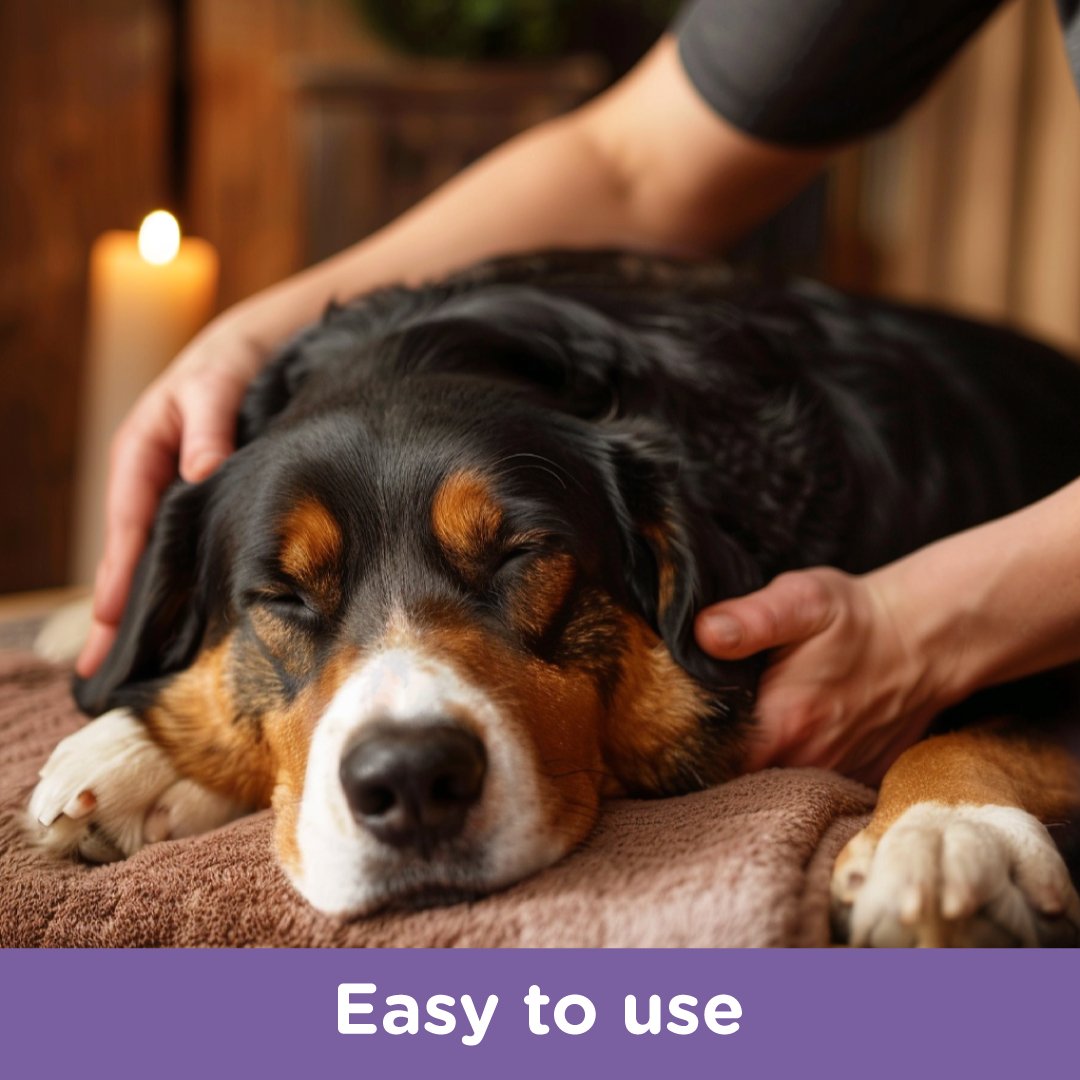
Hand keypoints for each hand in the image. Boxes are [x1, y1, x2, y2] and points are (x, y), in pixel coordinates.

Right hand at [76, 317, 267, 676]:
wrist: (255, 349)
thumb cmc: (228, 364)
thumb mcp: (214, 385)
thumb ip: (208, 425)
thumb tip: (200, 469)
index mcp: (141, 455)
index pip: (127, 527)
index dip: (120, 576)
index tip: (110, 622)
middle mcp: (152, 481)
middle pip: (131, 554)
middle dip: (117, 612)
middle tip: (103, 671)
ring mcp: (175, 497)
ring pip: (157, 559)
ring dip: (147, 607)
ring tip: (133, 664)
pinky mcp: (203, 505)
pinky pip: (186, 550)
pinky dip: (181, 584)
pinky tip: (184, 621)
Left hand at [694, 567, 946, 784]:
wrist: (925, 638)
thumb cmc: (857, 618)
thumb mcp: (801, 601)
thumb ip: (750, 619)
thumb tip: (704, 633)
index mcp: (785, 725)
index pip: (714, 765)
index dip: (688, 752)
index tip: (671, 732)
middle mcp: (809, 762)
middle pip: (740, 781)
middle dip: (716, 761)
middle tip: (699, 728)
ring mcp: (838, 774)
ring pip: (776, 786)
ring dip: (757, 765)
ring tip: (743, 730)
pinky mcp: (858, 776)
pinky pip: (812, 785)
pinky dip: (796, 767)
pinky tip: (790, 736)